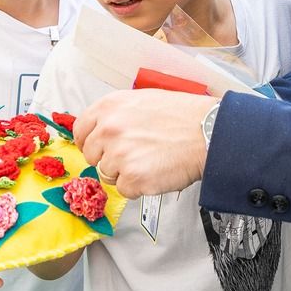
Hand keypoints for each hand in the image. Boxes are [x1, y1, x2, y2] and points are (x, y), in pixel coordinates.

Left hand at [75, 90, 214, 197]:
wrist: (209, 132)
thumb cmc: (183, 116)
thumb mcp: (143, 101)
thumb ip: (117, 115)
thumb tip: (101, 131)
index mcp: (109, 106)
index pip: (80, 131)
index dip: (90, 142)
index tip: (98, 148)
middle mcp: (109, 129)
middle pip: (92, 156)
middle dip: (109, 159)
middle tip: (133, 156)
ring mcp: (119, 154)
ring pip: (107, 175)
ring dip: (125, 173)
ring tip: (150, 161)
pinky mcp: (132, 177)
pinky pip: (125, 190)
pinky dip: (139, 186)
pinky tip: (156, 171)